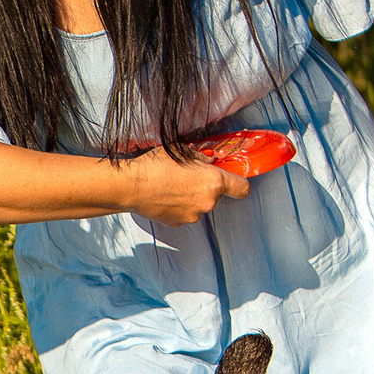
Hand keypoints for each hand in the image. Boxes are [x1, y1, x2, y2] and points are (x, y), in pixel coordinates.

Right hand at [123, 147, 249, 225]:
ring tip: (173, 186)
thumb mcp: (182, 151)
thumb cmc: (155, 166)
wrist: (131, 185)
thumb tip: (207, 162)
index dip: (238, 184)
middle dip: (207, 187)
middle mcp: (208, 202)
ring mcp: (193, 215)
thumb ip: (201, 159)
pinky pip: (185, 213)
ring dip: (192, 198)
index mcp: (214, 182)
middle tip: (190, 177)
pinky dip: (179, 206)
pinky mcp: (178, 222)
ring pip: (200, 205)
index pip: (242, 188)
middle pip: (218, 196)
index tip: (233, 181)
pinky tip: (165, 196)